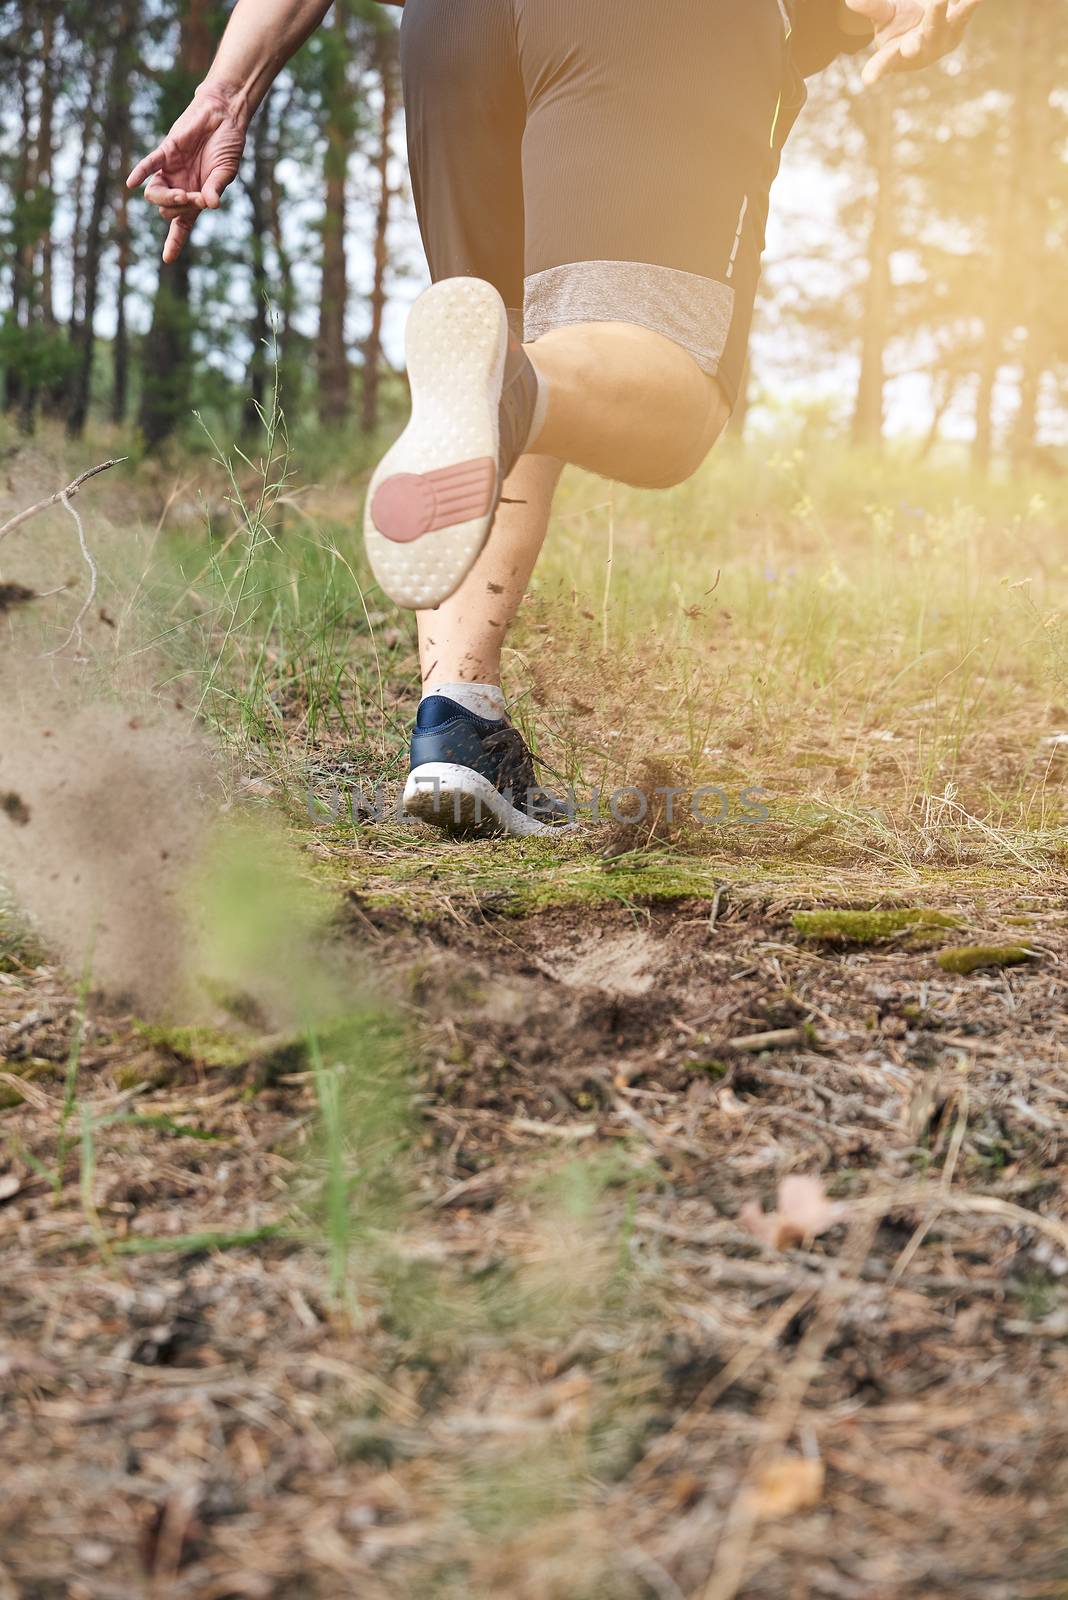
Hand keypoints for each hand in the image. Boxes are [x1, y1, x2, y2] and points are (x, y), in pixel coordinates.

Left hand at [127, 82, 247, 262]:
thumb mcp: (226, 172)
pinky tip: (131, 184)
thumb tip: (210, 205)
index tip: (167, 259)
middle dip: (181, 210)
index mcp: (196, 197)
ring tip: (184, 194)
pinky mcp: (166, 152)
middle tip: (197, 199)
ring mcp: (171, 171)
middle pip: (168, 211)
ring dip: (169, 199)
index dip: (175, 242)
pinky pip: (149, 166)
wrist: (222, 115)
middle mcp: (180, 187)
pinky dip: (140, 174)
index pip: (183, 225)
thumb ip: (216, 187)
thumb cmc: (227, 146)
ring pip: (156, 194)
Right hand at [844, 0, 982, 85]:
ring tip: (938, 1)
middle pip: (913, 46)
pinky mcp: (959, 22)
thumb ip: (872, 8)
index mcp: (895, 53)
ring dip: (939, 14)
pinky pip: (965, 10)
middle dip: (912, 44)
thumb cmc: (903, 26)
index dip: (876, 70)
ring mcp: (940, 37)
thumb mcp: (885, 17)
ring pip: (940, 25)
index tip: (867, 79)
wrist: (933, 30)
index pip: (883, 63)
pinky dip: (969, 3)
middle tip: (910, 46)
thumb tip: (850, 1)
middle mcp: (918, 49)